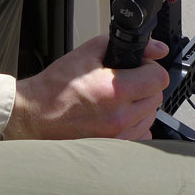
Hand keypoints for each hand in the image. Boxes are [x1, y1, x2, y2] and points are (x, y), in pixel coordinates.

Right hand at [3, 35, 168, 141]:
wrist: (35, 115)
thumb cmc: (57, 86)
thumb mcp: (89, 52)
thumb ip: (129, 46)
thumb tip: (158, 49)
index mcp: (116, 91)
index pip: (159, 78)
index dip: (150, 68)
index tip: (139, 67)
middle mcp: (120, 117)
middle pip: (157, 97)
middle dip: (146, 85)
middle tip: (126, 80)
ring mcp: (118, 136)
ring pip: (150, 116)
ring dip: (141, 105)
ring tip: (119, 98)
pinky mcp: (114, 147)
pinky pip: (141, 134)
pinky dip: (134, 124)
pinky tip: (118, 115)